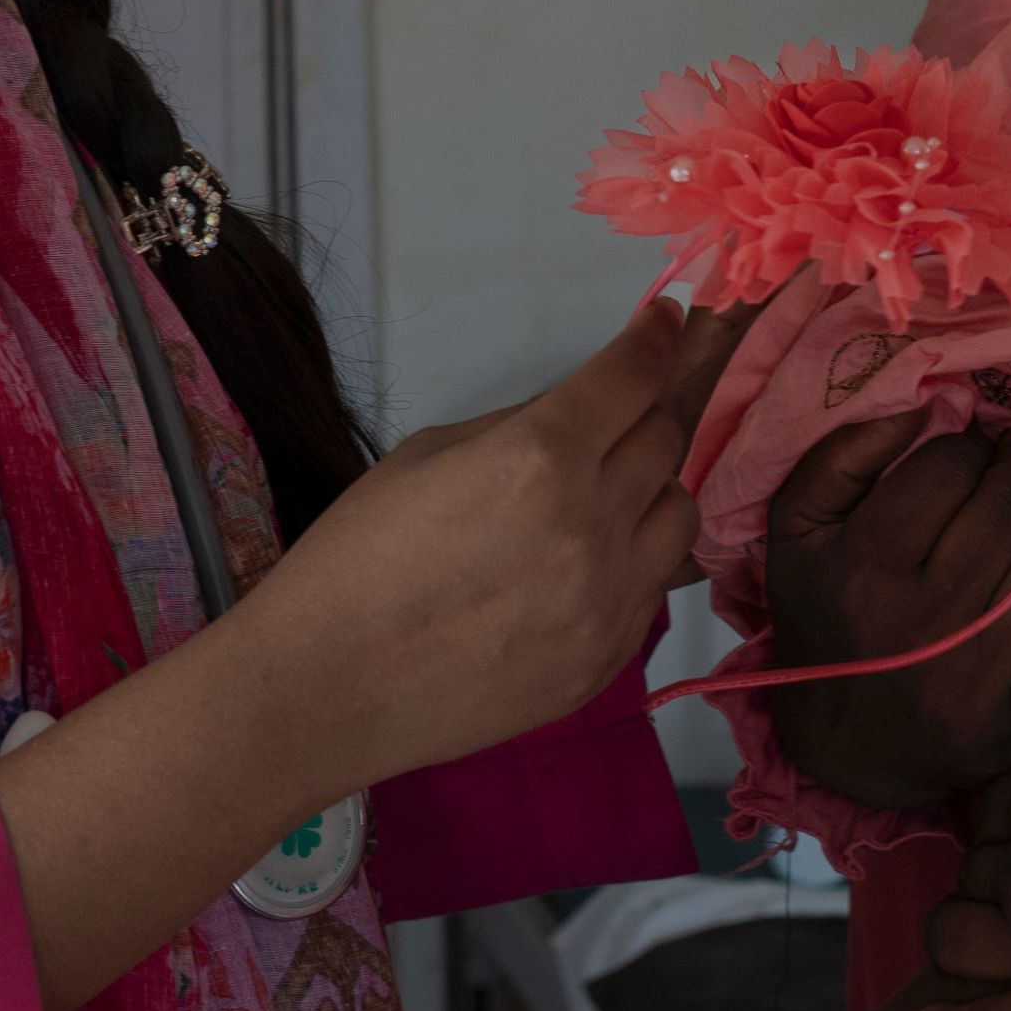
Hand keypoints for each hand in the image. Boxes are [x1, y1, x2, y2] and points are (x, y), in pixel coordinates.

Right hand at [241, 300, 707, 792]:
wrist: (330, 687)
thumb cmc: (356, 558)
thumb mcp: (426, 457)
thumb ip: (516, 427)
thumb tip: (578, 410)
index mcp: (538, 460)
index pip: (632, 379)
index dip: (654, 339)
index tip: (664, 322)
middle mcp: (593, 525)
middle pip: (665, 440)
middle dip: (645, 411)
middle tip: (616, 414)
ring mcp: (610, 599)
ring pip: (680, 514)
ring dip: (652, 489)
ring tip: (606, 496)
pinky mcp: (609, 657)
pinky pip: (655, 585)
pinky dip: (634, 559)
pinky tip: (583, 566)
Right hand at [760, 420, 1010, 811]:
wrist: (841, 747)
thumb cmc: (822, 619)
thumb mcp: (797, 529)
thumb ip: (846, 454)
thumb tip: (932, 405)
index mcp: (864, 565)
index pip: (949, 471)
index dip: (974, 442)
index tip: (984, 437)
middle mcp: (922, 620)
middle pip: (1008, 512)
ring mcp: (975, 677)